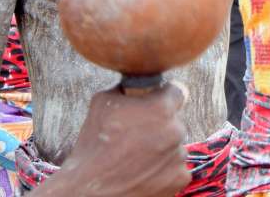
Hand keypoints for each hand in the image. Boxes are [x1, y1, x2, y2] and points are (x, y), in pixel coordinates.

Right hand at [51, 82, 190, 196]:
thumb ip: (127, 88)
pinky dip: (164, 170)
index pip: (177, 92)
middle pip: (175, 121)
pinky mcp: (179, 179)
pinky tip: (143, 173)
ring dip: (162, 149)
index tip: (155, 103)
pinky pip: (176, 168)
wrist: (89, 190)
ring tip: (137, 158)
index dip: (163, 96)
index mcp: (161, 108)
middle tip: (138, 137)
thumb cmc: (93, 145)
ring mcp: (179, 157)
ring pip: (176, 145)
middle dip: (160, 125)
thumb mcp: (103, 102)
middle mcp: (176, 130)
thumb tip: (137, 83)